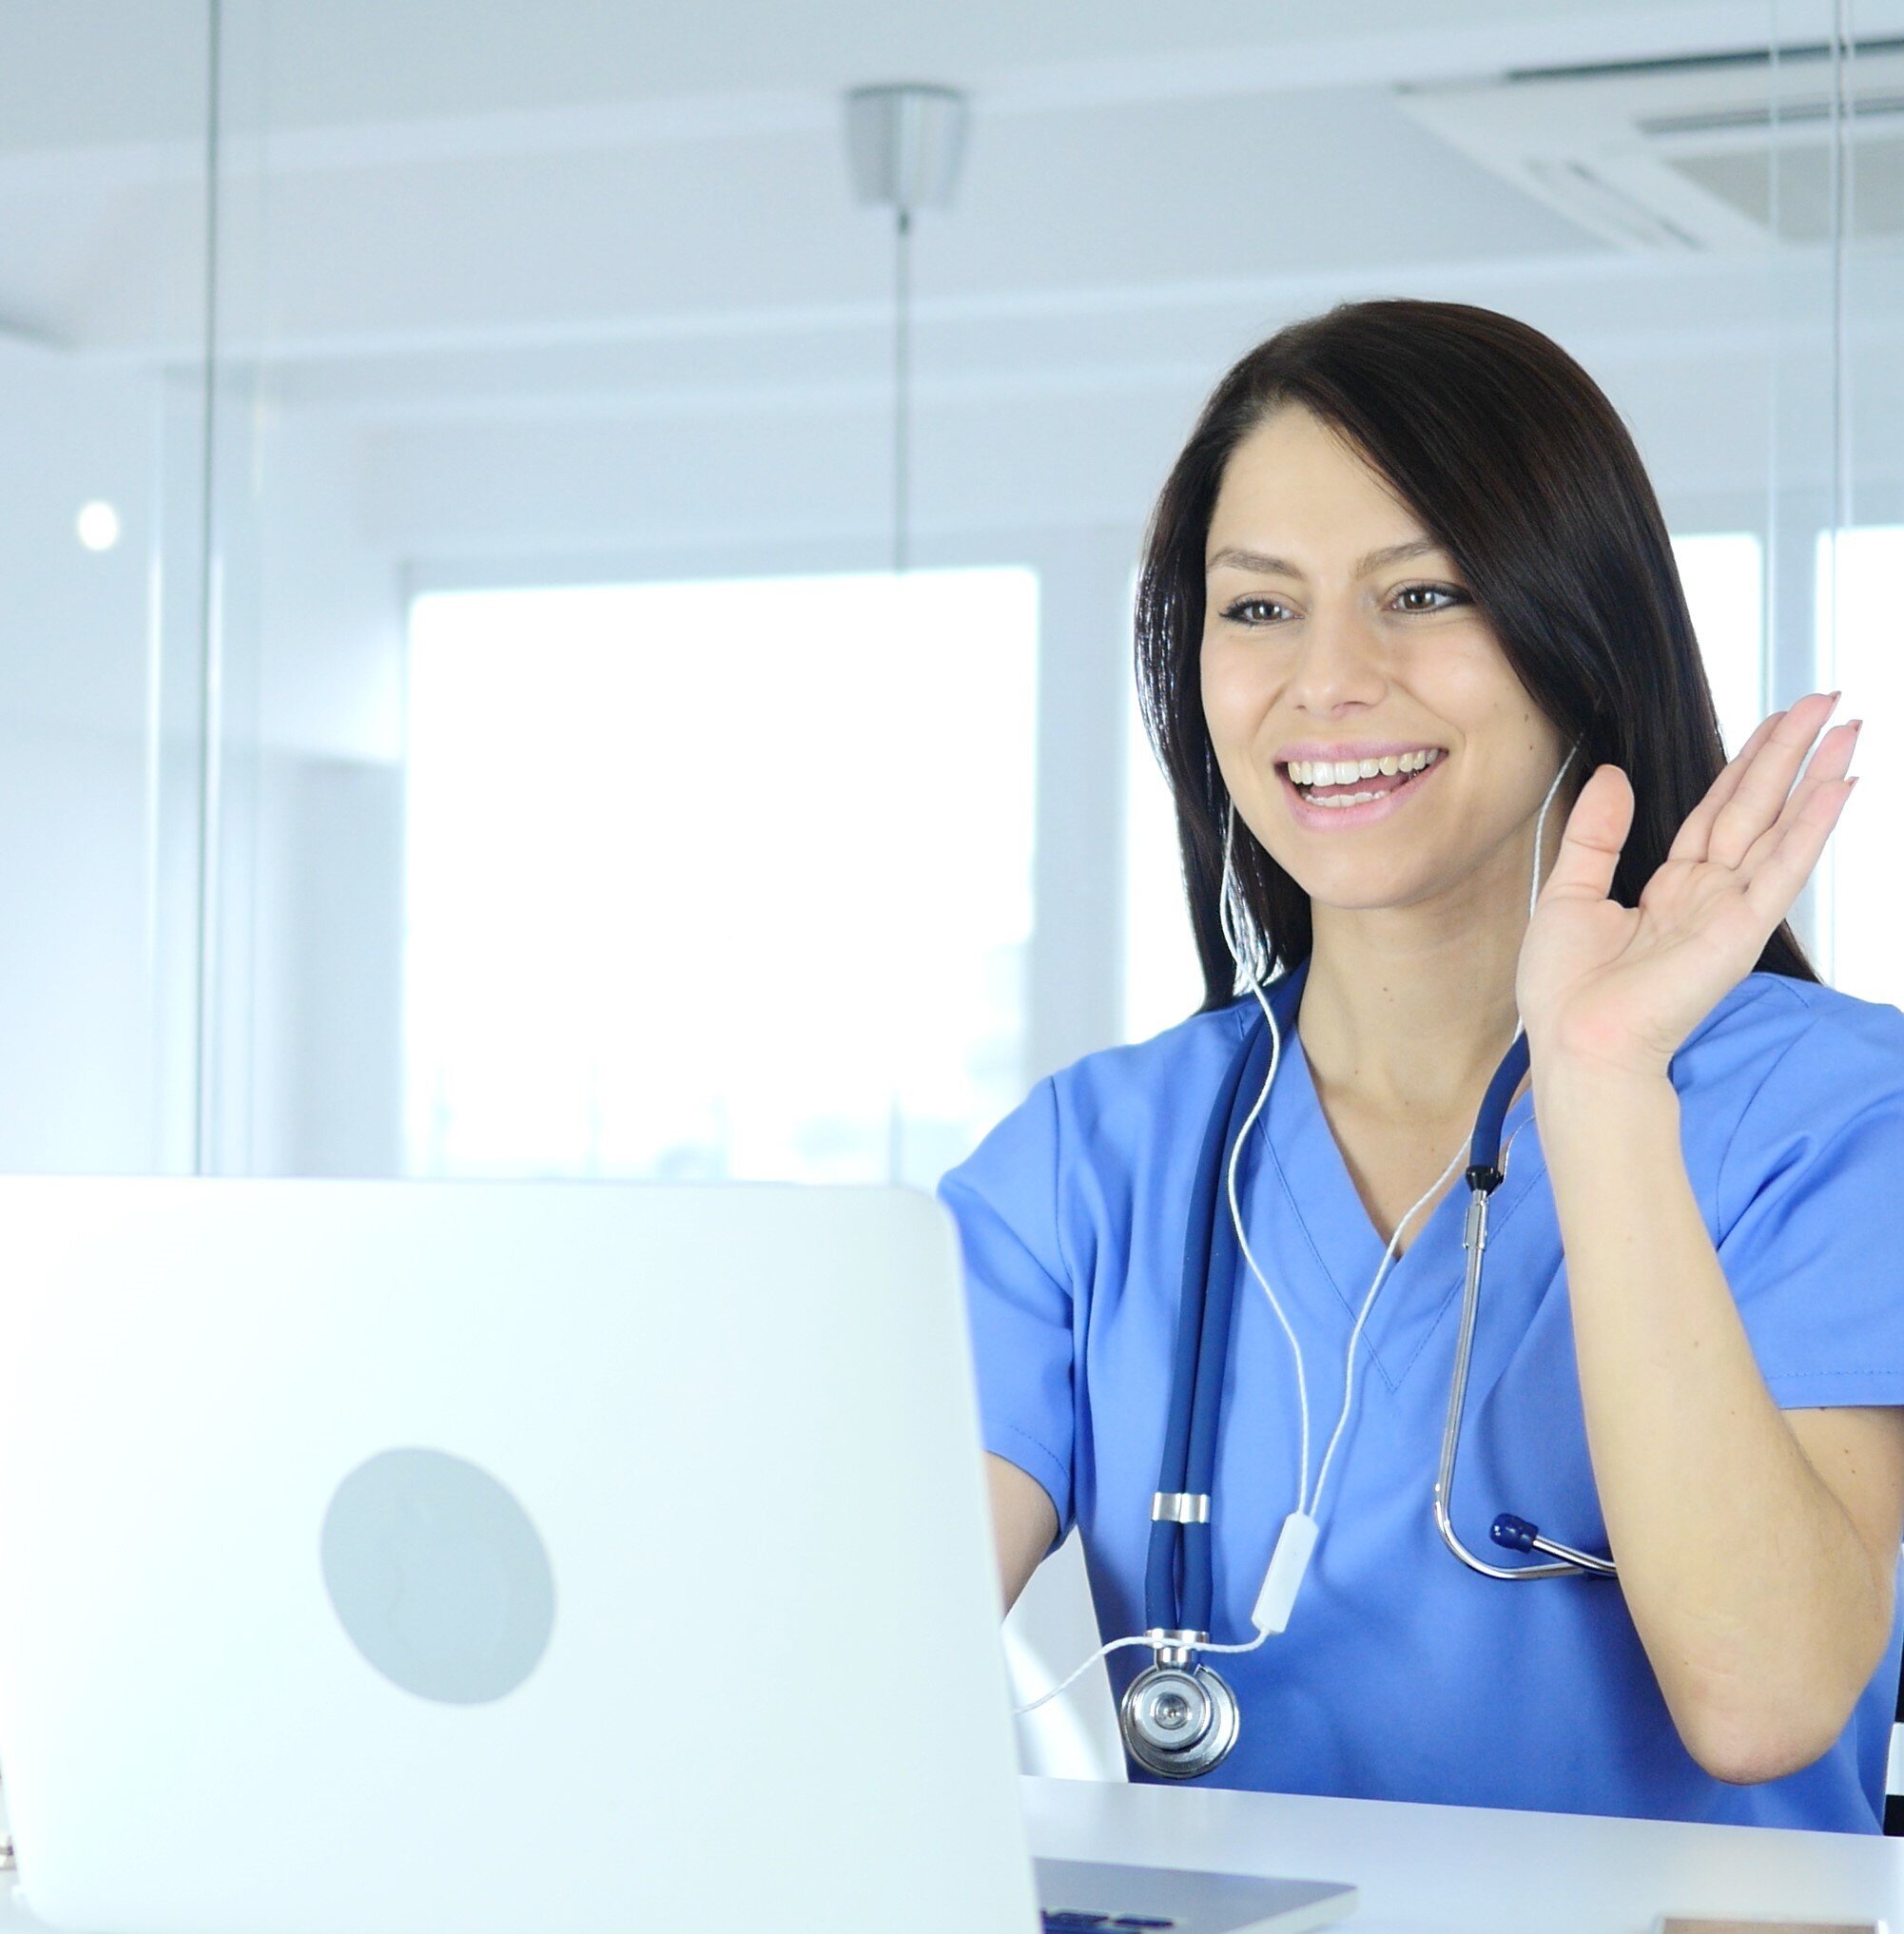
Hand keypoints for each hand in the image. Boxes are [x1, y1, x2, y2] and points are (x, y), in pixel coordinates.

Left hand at [1515, 692, 1859, 1080]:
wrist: (1575, 1043)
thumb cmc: (1566, 989)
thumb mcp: (1570, 892)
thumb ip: (1597, 832)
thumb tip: (1613, 773)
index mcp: (1670, 888)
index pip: (1716, 812)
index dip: (1745, 766)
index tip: (1774, 723)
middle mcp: (1708, 894)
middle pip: (1757, 808)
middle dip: (1790, 754)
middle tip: (1827, 701)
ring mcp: (1729, 910)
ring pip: (1779, 827)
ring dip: (1815, 776)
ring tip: (1847, 727)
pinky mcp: (1740, 930)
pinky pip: (1782, 868)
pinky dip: (1811, 827)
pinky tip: (1840, 786)